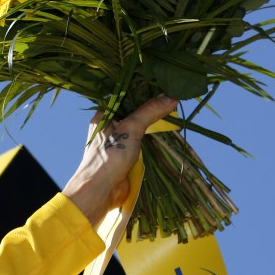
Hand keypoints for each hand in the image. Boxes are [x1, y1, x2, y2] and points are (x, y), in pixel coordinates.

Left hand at [62, 96, 177, 226]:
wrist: (100, 191)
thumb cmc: (109, 157)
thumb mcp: (130, 129)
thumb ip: (149, 112)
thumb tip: (171, 97)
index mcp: (103, 115)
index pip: (124, 95)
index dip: (142, 90)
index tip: (163, 84)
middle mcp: (108, 126)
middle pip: (133, 111)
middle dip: (151, 107)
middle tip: (172, 97)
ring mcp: (117, 141)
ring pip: (139, 127)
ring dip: (153, 123)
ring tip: (173, 110)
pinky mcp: (125, 155)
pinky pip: (142, 141)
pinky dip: (152, 138)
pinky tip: (166, 131)